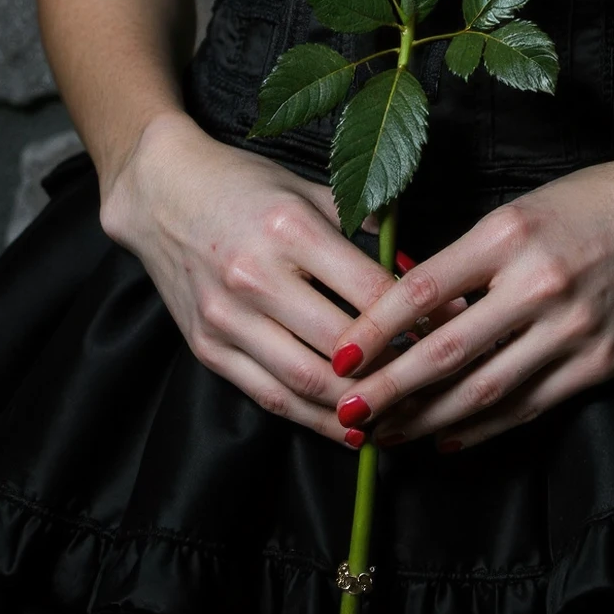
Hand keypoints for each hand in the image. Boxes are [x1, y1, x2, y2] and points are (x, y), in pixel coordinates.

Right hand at [98, 111, 402, 443]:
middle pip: (342, 345)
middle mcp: (255, 276)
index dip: (418, 319)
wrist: (162, 192)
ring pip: (305, 381)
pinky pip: (268, 395)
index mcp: (289, 228)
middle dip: (395, 372)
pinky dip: (313, 418)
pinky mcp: (207, 347)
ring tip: (400, 418)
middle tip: (434, 384)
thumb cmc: (246, 185)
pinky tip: (348, 428)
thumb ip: (362, 229)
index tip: (451, 331)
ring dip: (358, 409)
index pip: (368, 291)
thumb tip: (419, 273)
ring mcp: (226, 317)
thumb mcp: (309, 189)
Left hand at [324, 146, 613, 451]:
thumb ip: (469, 258)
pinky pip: (531, 406)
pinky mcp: (601, 362)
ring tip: (388, 435)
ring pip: (485, 390)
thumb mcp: (520, 210)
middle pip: (446, 351)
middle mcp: (537, 283)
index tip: (339, 357)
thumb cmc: (592, 200)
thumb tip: (407, 304)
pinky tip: (449, 438)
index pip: (422, 291)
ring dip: (429, 420)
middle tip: (347, 415)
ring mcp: (572, 328)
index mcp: (508, 234)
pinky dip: (485, 427)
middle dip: (389, 390)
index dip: (375, 331)